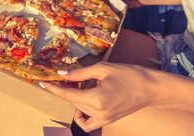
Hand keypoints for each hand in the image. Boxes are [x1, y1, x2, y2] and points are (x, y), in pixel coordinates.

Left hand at [40, 63, 156, 131]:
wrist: (151, 88)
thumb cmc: (130, 75)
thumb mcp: (103, 69)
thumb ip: (80, 73)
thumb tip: (62, 74)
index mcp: (97, 98)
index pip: (67, 95)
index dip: (52, 88)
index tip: (42, 82)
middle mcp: (99, 112)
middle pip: (72, 101)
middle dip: (65, 88)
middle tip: (66, 76)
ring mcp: (104, 119)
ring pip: (79, 109)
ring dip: (75, 97)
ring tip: (80, 84)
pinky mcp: (108, 121)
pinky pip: (89, 124)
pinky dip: (81, 115)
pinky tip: (81, 105)